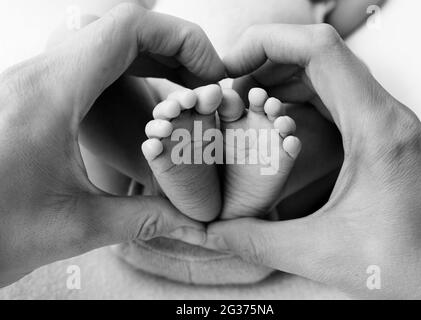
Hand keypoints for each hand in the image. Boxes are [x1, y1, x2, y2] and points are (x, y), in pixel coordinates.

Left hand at [0, 3, 224, 286]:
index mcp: (51, 94)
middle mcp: (38, 76)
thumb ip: (143, 218)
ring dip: (150, 61)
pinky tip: (142, 105)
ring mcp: (31, 83)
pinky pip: (85, 66)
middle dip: (174, 50)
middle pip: (119, 29)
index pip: (126, 28)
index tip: (210, 72)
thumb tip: (189, 217)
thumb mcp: (74, 227)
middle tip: (204, 86)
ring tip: (183, 94)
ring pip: (101, 44)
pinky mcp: (30, 98)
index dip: (181, 39)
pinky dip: (125, 75)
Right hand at [204, 24, 420, 298]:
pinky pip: (334, 96)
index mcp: (376, 129)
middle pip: (320, 53)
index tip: (230, 65)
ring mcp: (383, 123)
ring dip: (282, 76)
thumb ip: (258, 241)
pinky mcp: (379, 136)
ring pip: (328, 72)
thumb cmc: (410, 265)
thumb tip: (213, 231)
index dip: (268, 42)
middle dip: (267, 60)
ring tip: (246, 99)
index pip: (320, 50)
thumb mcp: (322, 254)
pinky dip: (299, 96)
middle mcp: (383, 115)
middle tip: (230, 87)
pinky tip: (276, 118)